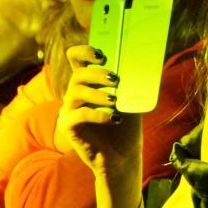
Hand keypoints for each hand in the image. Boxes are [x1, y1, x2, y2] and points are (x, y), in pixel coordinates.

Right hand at [56, 45, 141, 177]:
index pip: (76, 58)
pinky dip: (97, 114)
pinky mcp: (67, 126)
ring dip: (98, 94)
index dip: (84, 51)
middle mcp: (75, 94)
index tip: (102, 55)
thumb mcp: (131, 99)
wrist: (123, 156)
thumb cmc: (126, 126)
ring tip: (115, 101)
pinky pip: (77, 114)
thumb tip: (140, 62)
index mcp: (90, 83)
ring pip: (75, 91)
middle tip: (116, 80)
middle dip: (97, 73)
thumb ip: (130, 82)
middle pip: (78, 74)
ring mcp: (69, 109)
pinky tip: (114, 119)